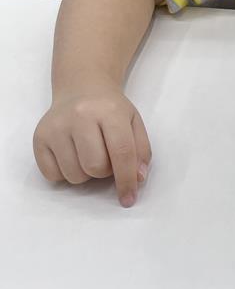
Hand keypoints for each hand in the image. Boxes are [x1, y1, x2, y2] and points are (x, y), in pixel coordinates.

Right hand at [33, 83, 151, 207]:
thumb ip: (141, 151)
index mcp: (109, 111)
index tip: (129, 199)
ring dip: (86, 174)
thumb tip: (137, 178)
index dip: (127, 180)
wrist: (81, 88)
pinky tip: (71, 154)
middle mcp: (79, 116)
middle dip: (104, 172)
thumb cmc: (110, 110)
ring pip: (74, 175)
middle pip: (95, 167)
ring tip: (88, 153)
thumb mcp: (134, 123)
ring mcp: (56, 126)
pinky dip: (65, 173)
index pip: (121, 152)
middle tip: (105, 157)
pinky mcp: (39, 137)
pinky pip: (52, 175)